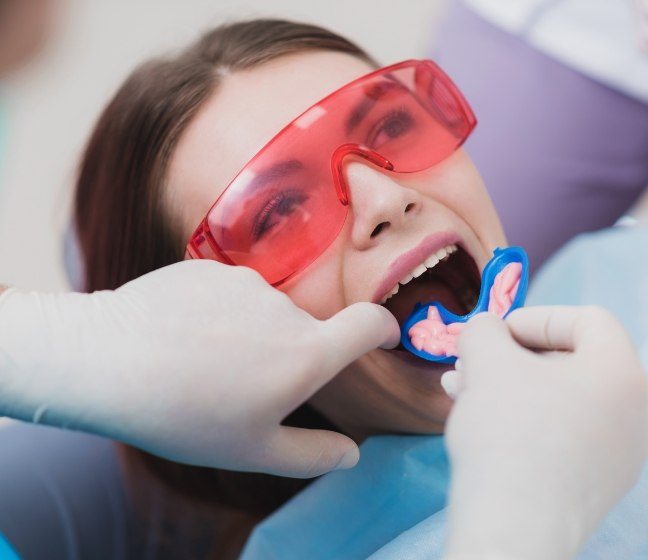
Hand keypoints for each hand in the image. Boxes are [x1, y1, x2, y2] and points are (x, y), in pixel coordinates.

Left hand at [0, 260, 398, 476]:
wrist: (107, 360)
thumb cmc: (185, 415)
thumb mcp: (254, 450)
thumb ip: (314, 454)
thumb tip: (351, 453)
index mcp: (306, 353)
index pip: (370, 323)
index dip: (383, 329)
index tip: (381, 338)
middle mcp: (285, 309)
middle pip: (304, 329)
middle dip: (288, 354)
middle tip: (240, 385)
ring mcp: (245, 281)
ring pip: (263, 311)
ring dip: (248, 333)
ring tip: (202, 362)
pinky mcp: (208, 267)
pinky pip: (227, 292)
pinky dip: (217, 313)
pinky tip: (182, 336)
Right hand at [442, 307, 647, 559]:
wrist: (514, 525)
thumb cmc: (509, 429)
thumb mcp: (487, 359)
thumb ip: (484, 329)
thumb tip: (485, 329)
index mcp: (623, 374)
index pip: (588, 320)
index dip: (536, 317)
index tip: (496, 333)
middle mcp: (634, 413)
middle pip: (568, 361)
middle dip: (509, 356)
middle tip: (469, 362)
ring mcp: (618, 453)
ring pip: (556, 398)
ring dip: (506, 385)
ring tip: (459, 388)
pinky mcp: (594, 482)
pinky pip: (559, 431)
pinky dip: (520, 417)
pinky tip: (478, 419)